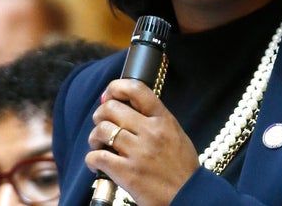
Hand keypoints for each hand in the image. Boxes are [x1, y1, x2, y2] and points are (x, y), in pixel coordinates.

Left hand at [86, 79, 199, 205]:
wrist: (189, 197)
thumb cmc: (182, 168)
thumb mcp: (175, 134)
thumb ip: (154, 119)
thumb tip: (126, 107)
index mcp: (163, 120)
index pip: (137, 89)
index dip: (116, 87)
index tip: (109, 94)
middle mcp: (150, 132)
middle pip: (112, 108)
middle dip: (100, 114)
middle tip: (101, 123)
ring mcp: (138, 152)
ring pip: (102, 130)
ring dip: (94, 137)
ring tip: (98, 145)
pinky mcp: (127, 173)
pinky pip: (98, 157)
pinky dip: (92, 159)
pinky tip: (96, 164)